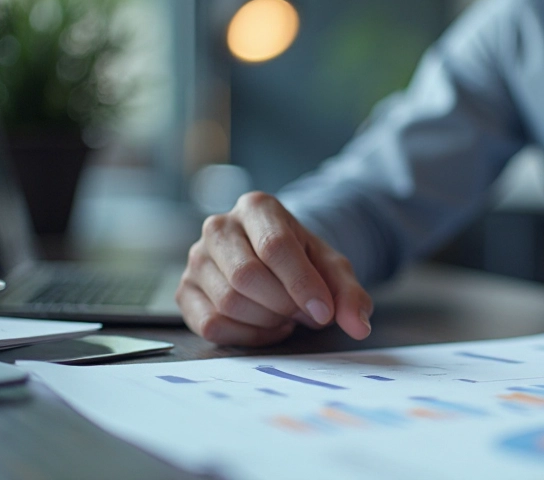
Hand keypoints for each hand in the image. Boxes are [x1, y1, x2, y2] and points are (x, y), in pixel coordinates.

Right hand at [176, 191, 372, 345]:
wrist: (274, 261)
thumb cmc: (302, 261)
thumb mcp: (333, 269)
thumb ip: (350, 294)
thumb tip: (359, 325)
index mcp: (257, 207)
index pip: (275, 246)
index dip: (301, 284)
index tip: (323, 312)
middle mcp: (219, 226)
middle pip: (246, 277)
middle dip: (283, 305)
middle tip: (304, 313)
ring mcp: (196, 258)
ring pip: (228, 302)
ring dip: (266, 321)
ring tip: (285, 315)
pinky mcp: (185, 291)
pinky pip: (211, 325)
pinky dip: (246, 336)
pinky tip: (264, 326)